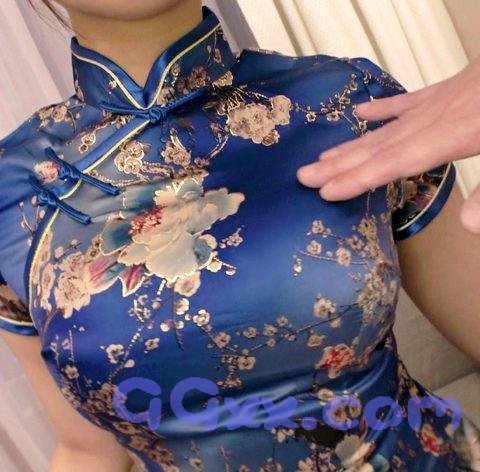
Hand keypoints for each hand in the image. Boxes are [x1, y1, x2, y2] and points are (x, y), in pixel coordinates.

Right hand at [296, 57, 479, 233]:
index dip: (358, 179)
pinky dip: (383, 109)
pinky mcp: (450, 89)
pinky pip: (409, 101)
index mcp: (457, 134)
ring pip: (387, 127)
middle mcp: (438, 117)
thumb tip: (468, 228)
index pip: (395, 163)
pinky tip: (361, 112)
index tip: (325, 191)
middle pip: (379, 146)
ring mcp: (441, 99)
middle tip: (303, 176)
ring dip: (353, 143)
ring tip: (321, 157)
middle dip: (340, 164)